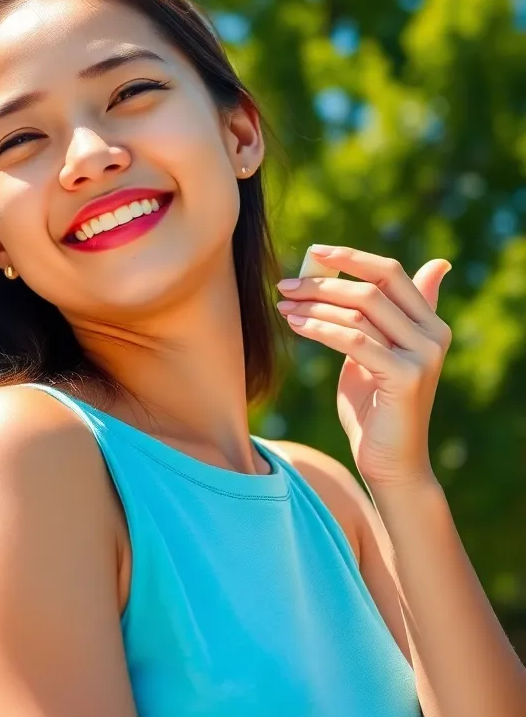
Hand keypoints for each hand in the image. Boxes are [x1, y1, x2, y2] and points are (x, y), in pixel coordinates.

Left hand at [275, 246, 452, 487]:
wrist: (390, 464)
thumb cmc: (375, 410)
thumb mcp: (374, 356)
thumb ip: (376, 319)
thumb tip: (386, 279)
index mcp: (430, 323)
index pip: (391, 272)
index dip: (352, 258)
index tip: (314, 252)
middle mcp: (433, 335)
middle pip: (373, 288)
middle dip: (324, 282)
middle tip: (285, 284)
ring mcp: (423, 356)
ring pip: (361, 311)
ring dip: (315, 304)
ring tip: (282, 304)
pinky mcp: (405, 378)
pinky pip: (355, 342)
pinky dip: (321, 328)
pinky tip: (294, 326)